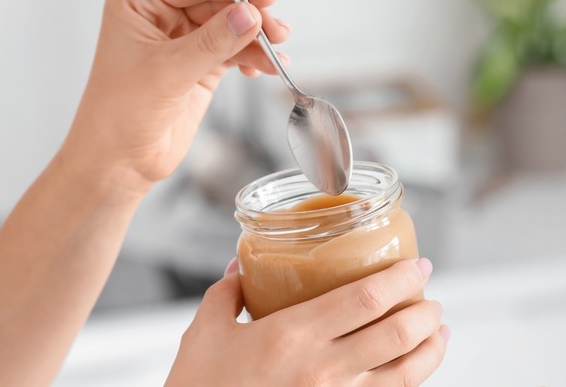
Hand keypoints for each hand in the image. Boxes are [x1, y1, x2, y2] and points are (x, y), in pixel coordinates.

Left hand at [60, 0, 290, 193]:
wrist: (119, 161)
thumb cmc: (119, 115)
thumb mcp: (168, 72)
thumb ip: (212, 42)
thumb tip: (249, 15)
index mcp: (137, 1)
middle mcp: (158, 14)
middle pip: (217, 1)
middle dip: (249, 16)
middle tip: (276, 32)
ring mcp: (180, 39)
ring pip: (229, 26)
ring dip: (255, 39)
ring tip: (274, 55)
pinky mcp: (197, 63)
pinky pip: (232, 49)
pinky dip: (251, 57)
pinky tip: (264, 66)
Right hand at [166, 258, 448, 385]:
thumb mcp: (205, 332)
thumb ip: (226, 293)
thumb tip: (239, 268)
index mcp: (291, 335)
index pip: (365, 300)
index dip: (400, 280)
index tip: (417, 266)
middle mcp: (321, 369)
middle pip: (396, 335)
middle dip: (425, 312)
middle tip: (431, 297)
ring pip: (404, 375)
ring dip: (431, 350)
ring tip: (438, 331)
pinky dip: (409, 383)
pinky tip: (411, 372)